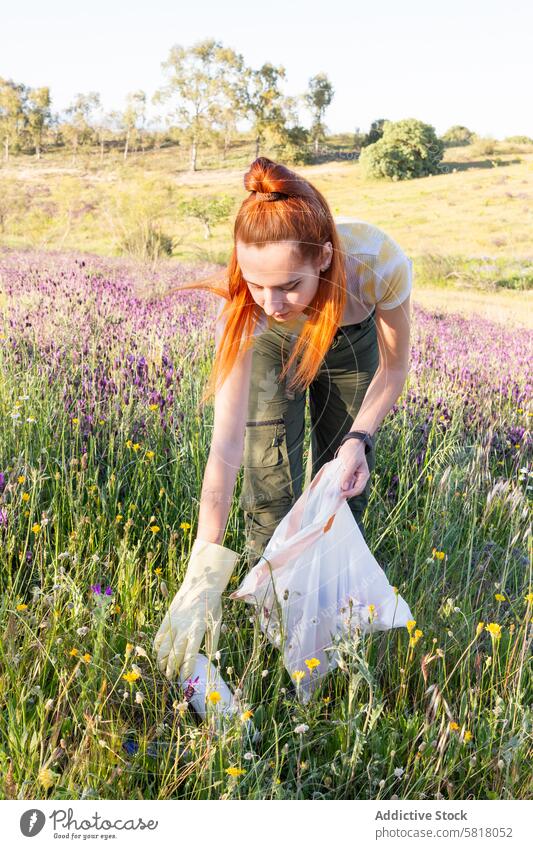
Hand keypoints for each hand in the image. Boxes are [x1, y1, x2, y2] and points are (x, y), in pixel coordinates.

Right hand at [153, 538, 237, 680]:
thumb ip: (212, 642)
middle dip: (171, 670)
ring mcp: (173, 623)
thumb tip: (209, 658)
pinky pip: (158, 636)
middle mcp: (184, 629)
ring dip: (161, 661)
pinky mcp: (167, 618)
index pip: (190, 655)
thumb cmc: (211, 605)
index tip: (185, 678)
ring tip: (163, 669)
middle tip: (172, 678)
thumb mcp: (216, 623)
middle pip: (174, 655)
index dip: (186, 669)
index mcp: (198, 631)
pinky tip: (158, 653)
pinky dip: (156, 647)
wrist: (201, 584)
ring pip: (162, 648)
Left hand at [336, 438, 369, 497]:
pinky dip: (337, 484)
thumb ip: (348, 475)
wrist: (351, 443)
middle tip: (334, 495)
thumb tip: (344, 487)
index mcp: (363, 476)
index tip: (341, 494)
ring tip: (331, 492)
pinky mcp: (346, 475)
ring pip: (346, 487)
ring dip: (340, 489)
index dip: (350, 493)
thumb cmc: (353, 451)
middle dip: (344, 493)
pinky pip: (342, 482)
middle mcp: (359, 478)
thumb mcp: (351, 462)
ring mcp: (352, 477)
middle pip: (352, 490)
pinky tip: (331, 485)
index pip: (358, 489)